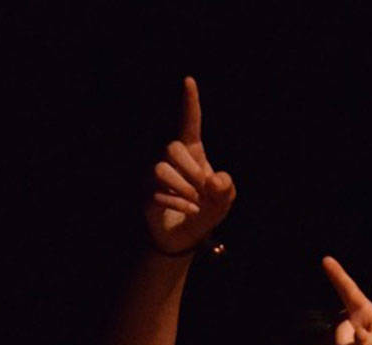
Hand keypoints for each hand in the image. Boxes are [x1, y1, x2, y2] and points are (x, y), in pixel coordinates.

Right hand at [147, 77, 234, 255]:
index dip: (190, 102)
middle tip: (203, 189)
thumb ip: (227, 187)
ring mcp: (154, 173)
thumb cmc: (206, 210)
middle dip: (191, 170)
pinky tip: (189, 210)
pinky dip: (178, 203)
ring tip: (195, 201)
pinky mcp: (145, 192)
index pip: (189, 122)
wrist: (187, 236)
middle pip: (172, 147)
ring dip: (183, 188)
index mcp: (191, 150)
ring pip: (161, 169)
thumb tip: (213, 179)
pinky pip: (157, 192)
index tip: (189, 80)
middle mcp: (169, 156)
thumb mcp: (224, 199)